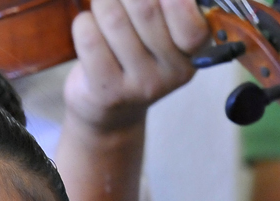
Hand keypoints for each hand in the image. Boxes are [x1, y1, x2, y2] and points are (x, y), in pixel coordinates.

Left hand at [63, 0, 209, 132]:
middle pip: (144, 6)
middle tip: (120, 0)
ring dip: (102, 3)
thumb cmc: (138, 54)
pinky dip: (84, 23)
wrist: (114, 110)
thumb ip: (158, 6)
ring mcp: (142, 86)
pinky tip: (90, 31)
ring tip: (104, 11)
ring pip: (113, 18)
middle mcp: (173, 72)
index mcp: (195, 50)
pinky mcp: (109, 92)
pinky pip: (89, 38)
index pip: (189, 16)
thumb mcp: (162, 31)